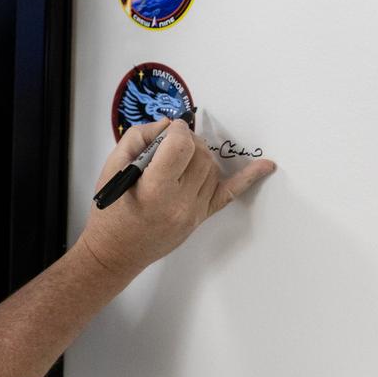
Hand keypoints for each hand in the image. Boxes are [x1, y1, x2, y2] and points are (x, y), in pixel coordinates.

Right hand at [79, 119, 274, 276]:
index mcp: (155, 188)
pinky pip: (229, 194)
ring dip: (200, 155)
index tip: (168, 132)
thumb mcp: (112, 167)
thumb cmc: (111, 211)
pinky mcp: (200, 218)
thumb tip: (167, 126)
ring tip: (179, 160)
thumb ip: (140, 137)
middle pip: (200, 154)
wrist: (115, 251)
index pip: (181, 145)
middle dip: (187, 141)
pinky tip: (266, 166)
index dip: (176, 131)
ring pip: (213, 168)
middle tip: (170, 146)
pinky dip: (249, 178)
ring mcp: (193, 212)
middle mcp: (179, 202)